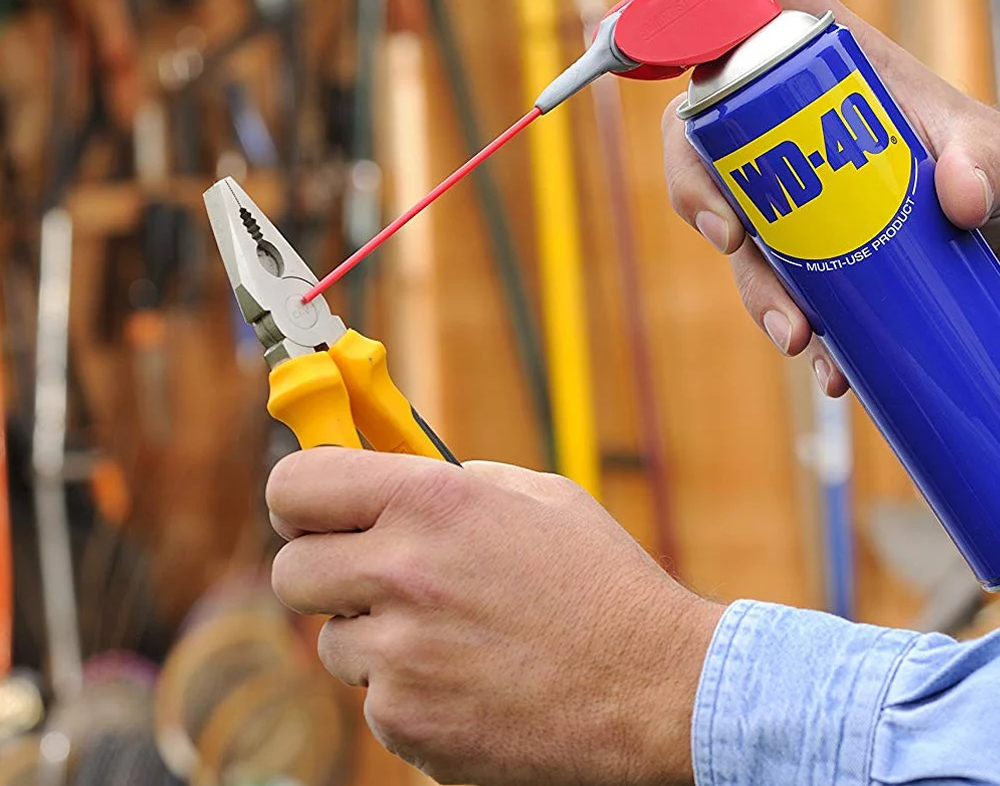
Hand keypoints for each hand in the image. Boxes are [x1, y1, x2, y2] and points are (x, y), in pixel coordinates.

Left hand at [267, 448, 722, 785]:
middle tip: (367, 575)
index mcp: (433, 500)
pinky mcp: (408, 724)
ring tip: (448, 634)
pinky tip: (469, 679)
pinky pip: (374, 699)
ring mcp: (400, 656)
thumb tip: (388, 477)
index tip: (310, 505)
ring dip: (372, 636)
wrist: (659, 690)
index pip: (296, 484)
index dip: (297, 494)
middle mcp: (403, 572)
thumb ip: (452, 480)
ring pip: (332, 642)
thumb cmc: (602, 583)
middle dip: (323, 572)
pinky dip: (407, 691)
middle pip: (290, 572)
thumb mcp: (536, 497)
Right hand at [652, 0, 999, 395]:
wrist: (975, 228)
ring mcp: (771, 177)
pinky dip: (784, 316)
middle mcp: (777, 113)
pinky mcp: (781, 235)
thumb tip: (960, 199)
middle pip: (700, 122)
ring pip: (719, 214)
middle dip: (693, 178)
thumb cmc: (968, 159)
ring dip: (745, 276)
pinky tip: (826, 362)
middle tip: (728, 233)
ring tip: (796, 333)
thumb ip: (984, 154)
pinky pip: (761, 275)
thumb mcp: (981, 145)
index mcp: (819, 55)